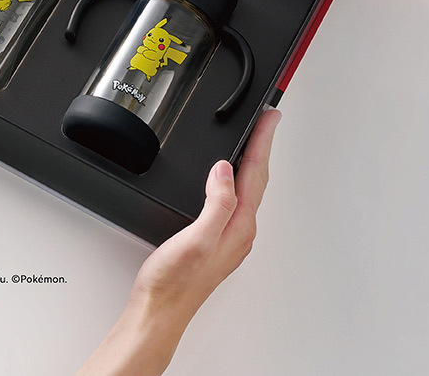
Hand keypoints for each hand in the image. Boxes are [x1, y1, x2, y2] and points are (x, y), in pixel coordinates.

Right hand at [133, 108, 280, 322]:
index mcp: (239, 225)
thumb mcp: (196, 237)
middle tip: (267, 122)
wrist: (158, 311)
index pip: (255, 173)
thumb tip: (225, 170)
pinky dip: (236, 180)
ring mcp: (229, 237)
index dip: (263, 141)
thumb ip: (216, 202)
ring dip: (251, 162)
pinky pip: (233, 201)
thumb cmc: (174, 281)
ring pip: (246, 189)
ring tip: (254, 141)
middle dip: (262, 147)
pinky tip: (228, 178)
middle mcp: (239, 231)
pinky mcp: (215, 240)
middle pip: (256, 179)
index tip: (270, 117)